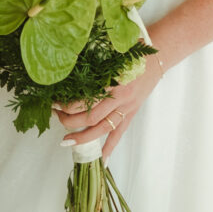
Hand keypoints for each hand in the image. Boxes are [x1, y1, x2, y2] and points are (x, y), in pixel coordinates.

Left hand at [57, 44, 174, 159]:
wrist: (157, 57)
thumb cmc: (132, 51)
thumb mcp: (112, 53)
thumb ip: (96, 63)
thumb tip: (69, 63)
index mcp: (113, 81)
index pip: (86, 100)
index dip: (68, 105)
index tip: (55, 102)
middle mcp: (119, 98)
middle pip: (90, 117)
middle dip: (69, 120)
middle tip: (56, 116)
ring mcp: (126, 108)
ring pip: (102, 129)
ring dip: (82, 137)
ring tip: (66, 140)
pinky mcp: (131, 114)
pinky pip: (119, 134)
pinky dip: (110, 148)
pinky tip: (102, 160)